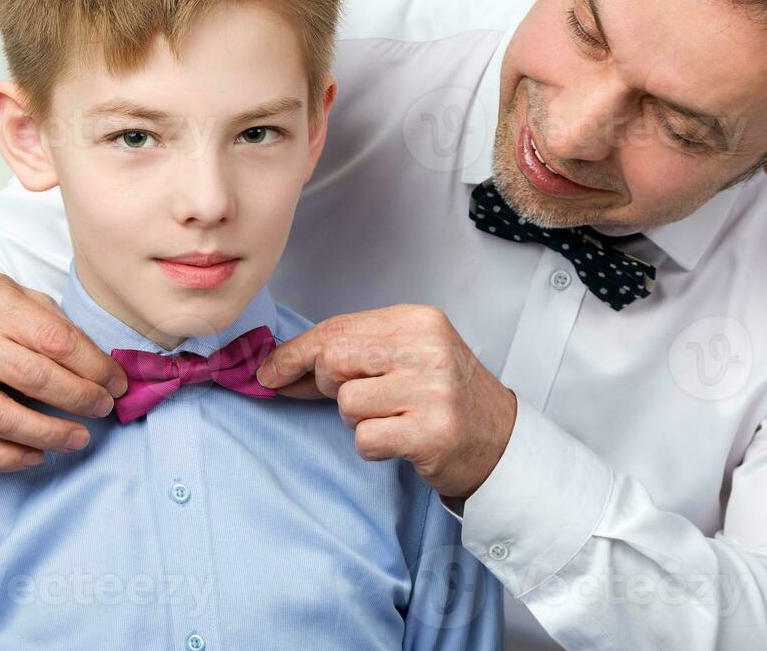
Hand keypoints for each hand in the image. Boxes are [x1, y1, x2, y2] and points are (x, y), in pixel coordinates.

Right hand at [0, 272, 127, 471]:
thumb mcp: (8, 292)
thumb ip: (49, 320)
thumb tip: (98, 362)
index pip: (56, 340)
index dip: (95, 366)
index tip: (117, 382)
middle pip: (36, 378)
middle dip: (81, 398)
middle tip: (104, 407)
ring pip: (5, 419)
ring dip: (51, 434)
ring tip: (79, 438)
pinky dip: (7, 459)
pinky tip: (34, 456)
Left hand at [255, 304, 516, 499]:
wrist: (499, 438)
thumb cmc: (438, 395)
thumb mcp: (400, 357)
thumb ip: (346, 356)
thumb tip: (274, 368)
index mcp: (416, 320)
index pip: (337, 329)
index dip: (294, 353)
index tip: (268, 372)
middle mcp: (428, 349)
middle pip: (334, 360)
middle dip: (328, 384)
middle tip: (356, 397)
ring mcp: (433, 391)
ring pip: (348, 404)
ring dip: (358, 419)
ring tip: (391, 418)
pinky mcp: (433, 433)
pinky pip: (366, 439)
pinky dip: (372, 445)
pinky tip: (399, 440)